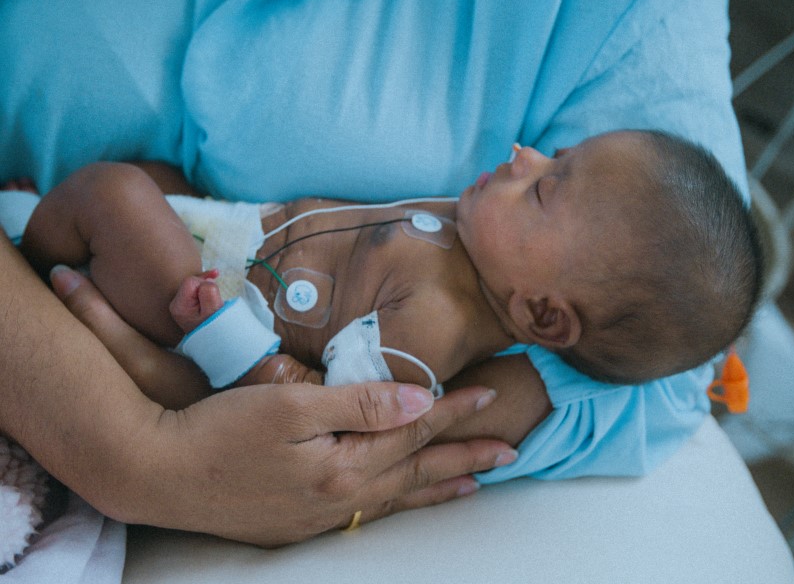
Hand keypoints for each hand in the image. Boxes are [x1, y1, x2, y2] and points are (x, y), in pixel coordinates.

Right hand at [52, 266, 516, 545]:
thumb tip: (419, 400)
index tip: (489, 393)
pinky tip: (404, 499)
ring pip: (397, 498)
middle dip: (465, 457)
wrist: (159, 473)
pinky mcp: (300, 523)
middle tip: (509, 450)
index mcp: (343, 464)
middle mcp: (341, 497)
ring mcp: (320, 516)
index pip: (411, 430)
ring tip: (476, 482)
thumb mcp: (290, 403)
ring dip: (439, 486)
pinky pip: (368, 513)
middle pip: (415, 470)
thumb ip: (358, 402)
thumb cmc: (220, 429)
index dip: (452, 411)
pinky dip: (399, 503)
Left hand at [169, 269, 222, 332]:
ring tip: (215, 297)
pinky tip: (214, 275)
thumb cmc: (216, 327)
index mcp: (179, 306)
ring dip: (207, 287)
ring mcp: (180, 304)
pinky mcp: (187, 303)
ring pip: (194, 284)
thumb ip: (209, 291)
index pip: (190, 282)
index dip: (204, 285)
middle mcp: (176, 305)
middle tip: (215, 300)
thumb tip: (207, 281)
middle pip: (191, 282)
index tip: (212, 298)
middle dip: (205, 285)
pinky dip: (205, 284)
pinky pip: (195, 287)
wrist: (217, 340)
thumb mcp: (214, 309)